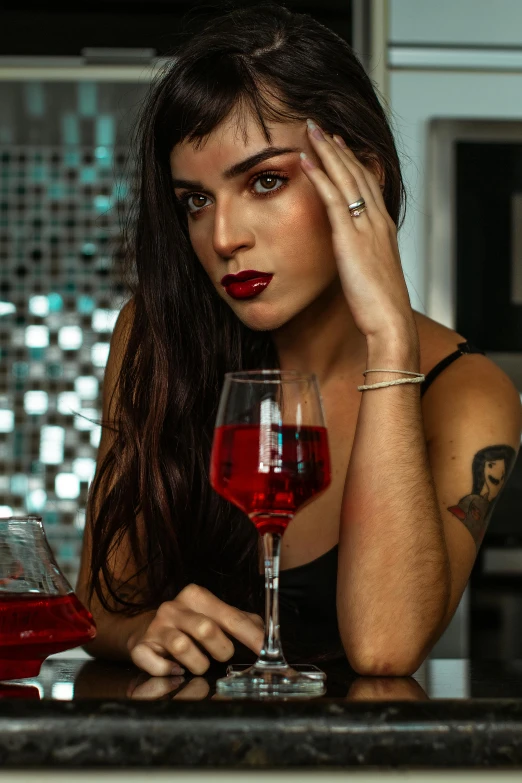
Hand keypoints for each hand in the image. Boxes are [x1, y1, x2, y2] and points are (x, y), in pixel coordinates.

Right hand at [126, 583, 264, 675]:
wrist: (145, 631)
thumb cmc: (189, 625)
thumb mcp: (215, 617)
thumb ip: (242, 623)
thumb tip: (267, 636)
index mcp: (197, 596)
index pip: (231, 617)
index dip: (251, 636)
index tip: (264, 651)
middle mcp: (174, 607)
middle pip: (207, 630)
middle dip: (221, 650)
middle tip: (222, 656)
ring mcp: (156, 627)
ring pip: (183, 647)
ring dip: (198, 664)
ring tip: (199, 664)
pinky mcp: (140, 647)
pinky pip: (158, 665)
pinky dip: (170, 672)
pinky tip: (176, 670)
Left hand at [300, 120, 414, 338]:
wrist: (389, 321)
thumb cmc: (380, 307)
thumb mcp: (371, 275)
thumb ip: (361, 258)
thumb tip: (350, 257)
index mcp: (383, 229)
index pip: (368, 185)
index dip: (352, 162)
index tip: (339, 146)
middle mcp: (377, 221)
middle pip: (357, 173)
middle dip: (338, 148)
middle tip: (321, 127)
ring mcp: (365, 227)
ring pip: (346, 178)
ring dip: (327, 151)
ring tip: (310, 130)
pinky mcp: (350, 238)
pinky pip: (333, 198)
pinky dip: (319, 175)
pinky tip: (305, 160)